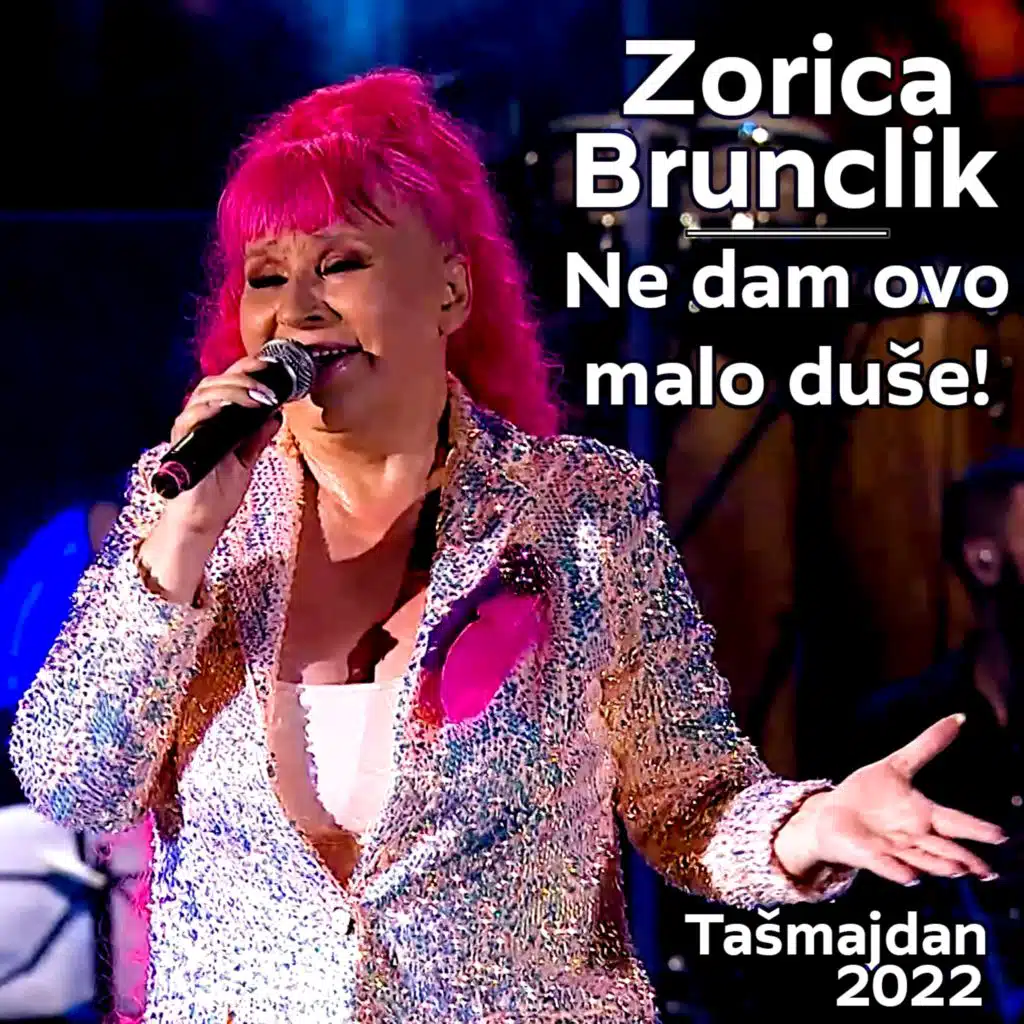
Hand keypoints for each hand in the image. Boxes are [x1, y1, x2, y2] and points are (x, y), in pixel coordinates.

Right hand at [163, 355, 282, 536]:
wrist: (202, 521)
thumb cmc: (219, 492)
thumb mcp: (247, 460)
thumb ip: (257, 437)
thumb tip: (276, 415)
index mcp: (214, 418)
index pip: (228, 383)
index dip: (246, 369)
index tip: (271, 366)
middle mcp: (198, 418)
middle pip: (216, 381)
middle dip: (245, 379)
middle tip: (270, 390)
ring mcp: (188, 428)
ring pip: (205, 393)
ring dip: (234, 391)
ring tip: (260, 399)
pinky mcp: (182, 443)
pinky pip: (191, 417)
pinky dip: (211, 408)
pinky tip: (228, 408)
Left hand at [773, 714, 1006, 885]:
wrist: (832, 815)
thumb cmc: (869, 794)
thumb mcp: (897, 765)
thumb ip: (927, 745)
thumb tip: (959, 718)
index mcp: (923, 815)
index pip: (955, 822)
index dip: (976, 829)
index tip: (1001, 836)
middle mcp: (914, 837)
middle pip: (945, 849)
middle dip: (964, 858)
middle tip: (987, 870)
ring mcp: (894, 850)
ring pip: (922, 861)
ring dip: (938, 866)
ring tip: (957, 870)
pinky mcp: (870, 857)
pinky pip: (886, 865)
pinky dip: (898, 870)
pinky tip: (910, 875)